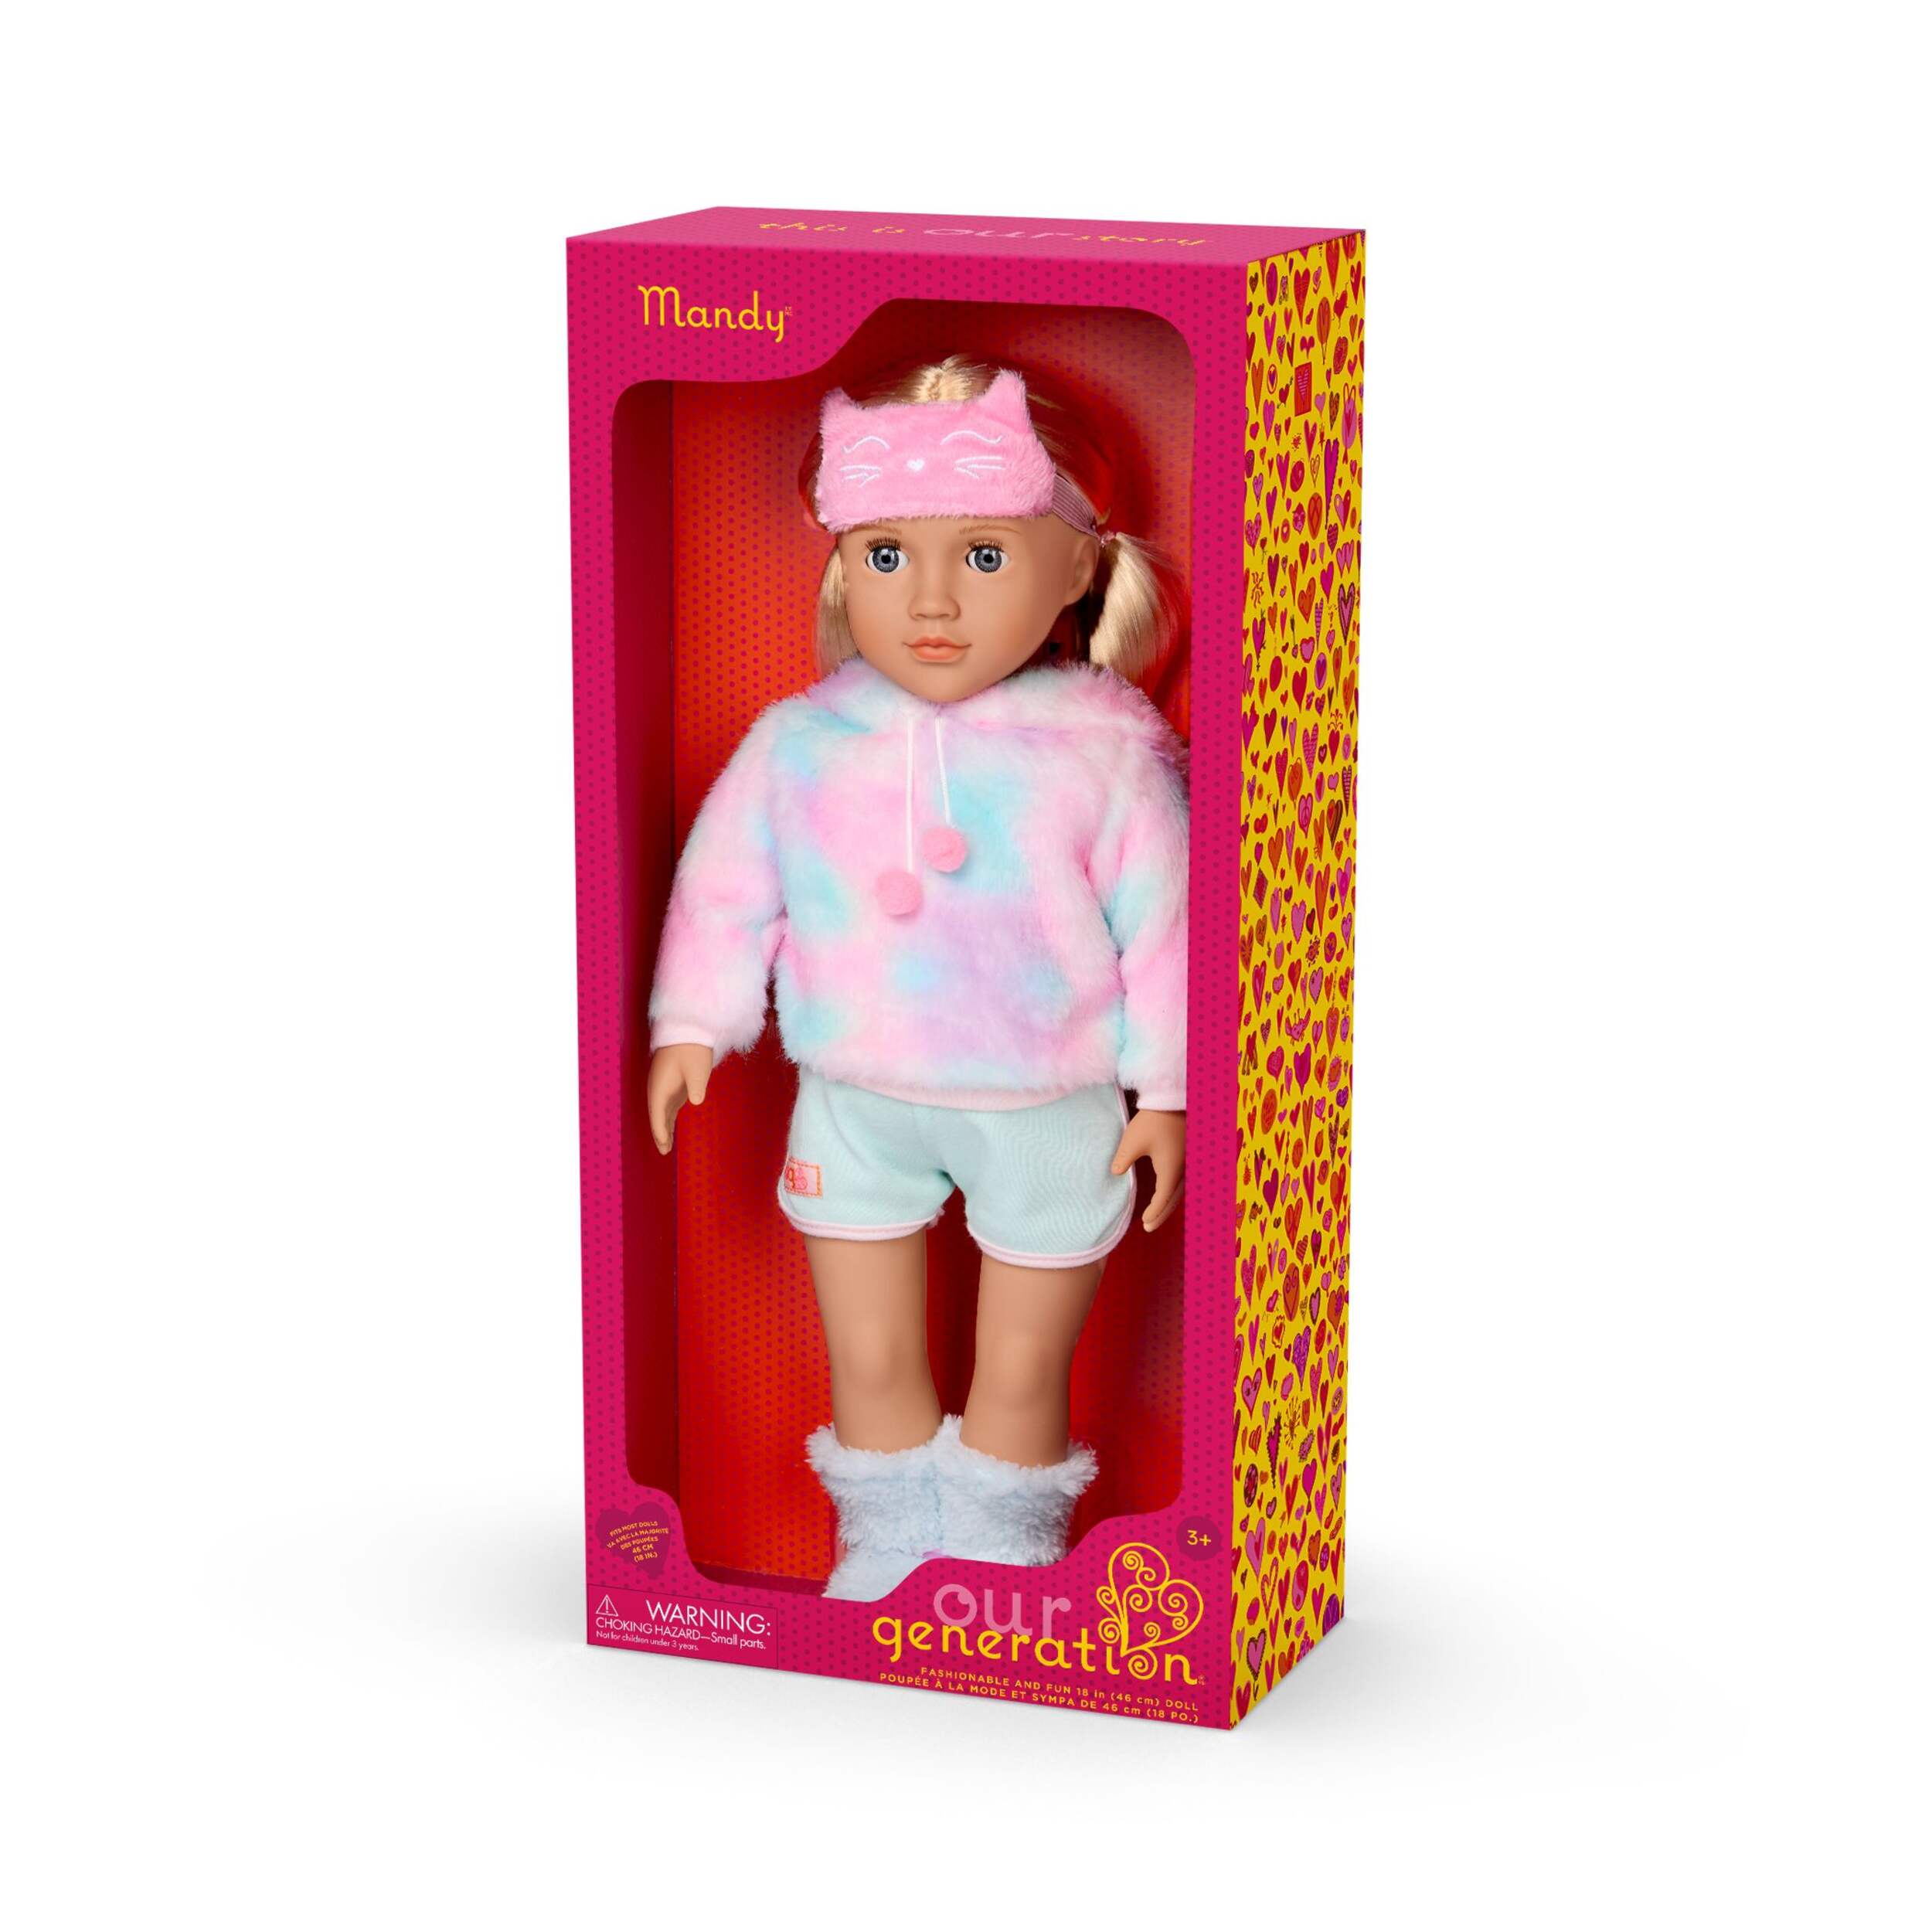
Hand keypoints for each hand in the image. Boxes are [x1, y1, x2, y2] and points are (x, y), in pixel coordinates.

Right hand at [647, 1043, 714, 1153]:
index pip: (657, 1113)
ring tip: (667, 1146)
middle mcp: (659, 1087)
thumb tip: (696, 1101)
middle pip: (657, 1115)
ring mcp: (664, 1085)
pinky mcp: (672, 1083)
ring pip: (661, 1111)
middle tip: (664, 1152)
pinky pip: (667, 1105)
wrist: (688, 1029)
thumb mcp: (697, 1067)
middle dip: (660, 1133)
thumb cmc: (692, 1048)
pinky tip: (671, 1127)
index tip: (663, 1145)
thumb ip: (696, 1086)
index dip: (660, 1130)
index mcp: (661, 1085)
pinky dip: (668, 1118)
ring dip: (664, 1127)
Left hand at [1110, 1107, 1185, 1233]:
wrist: (1174, 1100)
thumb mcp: (1132, 1141)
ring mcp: (1189, 1164)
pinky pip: (1182, 1182)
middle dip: (1161, 1214)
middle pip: (1174, 1200)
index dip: (1153, 1212)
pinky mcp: (1189, 1157)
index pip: (1162, 1199)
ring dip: (1168, 1204)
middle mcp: (1184, 1171)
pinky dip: (1173, 1192)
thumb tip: (1116, 1173)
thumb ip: (1123, 1159)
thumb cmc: (1153, 1120)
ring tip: (1156, 1215)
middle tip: (1149, 1227)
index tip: (1144, 1223)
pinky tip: (1166, 1194)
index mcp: (1170, 1171)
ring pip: (1180, 1191)